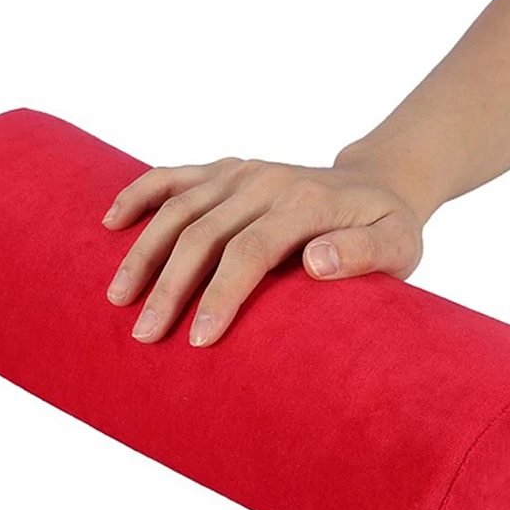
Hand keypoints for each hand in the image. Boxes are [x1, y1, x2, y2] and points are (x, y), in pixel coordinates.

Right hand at [102, 155, 423, 346]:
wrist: (377, 183)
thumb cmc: (386, 228)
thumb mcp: (399, 246)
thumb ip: (364, 253)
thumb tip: (315, 261)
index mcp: (305, 204)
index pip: (251, 249)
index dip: (221, 294)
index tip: (198, 339)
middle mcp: (266, 182)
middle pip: (204, 233)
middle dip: (170, 287)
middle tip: (145, 335)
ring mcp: (242, 172)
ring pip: (178, 208)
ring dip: (143, 252)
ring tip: (117, 299)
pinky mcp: (225, 170)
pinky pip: (172, 175)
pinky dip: (138, 194)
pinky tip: (110, 223)